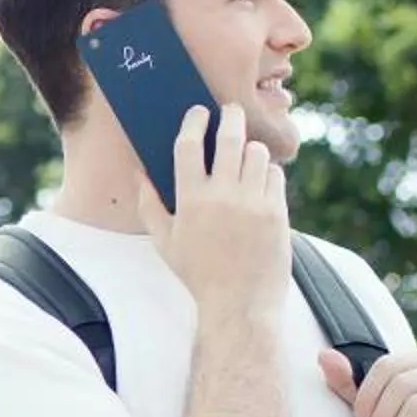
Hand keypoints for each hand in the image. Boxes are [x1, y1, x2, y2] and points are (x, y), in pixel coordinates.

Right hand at [140, 104, 289, 318]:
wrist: (240, 305)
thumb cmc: (199, 275)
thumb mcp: (165, 243)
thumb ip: (149, 206)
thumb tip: (140, 174)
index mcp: (190, 201)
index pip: (189, 145)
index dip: (194, 122)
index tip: (198, 112)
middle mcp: (222, 197)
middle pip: (229, 138)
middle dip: (230, 117)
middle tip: (230, 111)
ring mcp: (253, 203)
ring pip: (256, 153)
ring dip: (249, 148)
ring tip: (245, 154)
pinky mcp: (277, 212)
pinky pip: (275, 175)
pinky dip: (268, 173)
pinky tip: (260, 181)